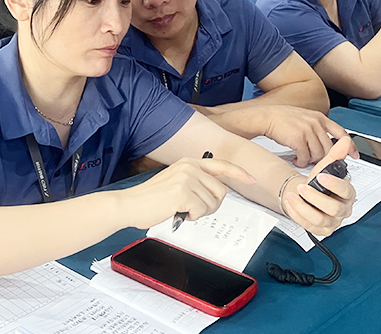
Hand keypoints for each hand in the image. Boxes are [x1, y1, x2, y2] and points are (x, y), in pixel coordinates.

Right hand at [121, 157, 255, 229]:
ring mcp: (187, 179)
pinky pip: (201, 211)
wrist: (128, 205)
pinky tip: (177, 212)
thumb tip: (215, 193)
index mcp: (189, 162)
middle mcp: (189, 167)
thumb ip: (195, 182)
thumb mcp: (175, 182)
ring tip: (180, 210)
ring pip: (212, 204)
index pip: (221, 165)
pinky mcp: (183, 193)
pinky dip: (191, 217)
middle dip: (211, 205)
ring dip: (199, 213)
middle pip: (220, 191)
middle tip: (192, 210)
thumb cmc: (149, 198)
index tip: (252, 179)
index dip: (239, 173)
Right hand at [261, 105, 357, 167]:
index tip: (354, 155)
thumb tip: (327, 141)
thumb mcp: (305, 117)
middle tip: (315, 160)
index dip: (350, 146)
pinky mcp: (298, 139)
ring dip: (311, 160)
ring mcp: (308, 131)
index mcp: (320, 117)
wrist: (266, 117)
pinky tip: (296, 159)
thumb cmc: (282, 119)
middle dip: (323, 158)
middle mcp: (316, 123)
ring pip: (318, 155)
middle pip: (329, 148)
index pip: (342, 133)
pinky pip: (305, 158)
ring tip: (303, 158)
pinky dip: (301, 162)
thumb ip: (317, 127)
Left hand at [281, 138, 355, 235]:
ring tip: (293, 196)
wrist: (310, 196)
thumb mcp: (326, 167)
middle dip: (315, 198)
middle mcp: (343, 209)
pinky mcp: (322, 230)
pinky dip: (298, 216)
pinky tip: (291, 205)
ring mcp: (333, 221)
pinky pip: (310, 227)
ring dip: (303, 207)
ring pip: (320, 219)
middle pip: (333, 208)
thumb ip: (336, 154)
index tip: (321, 176)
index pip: (346, 190)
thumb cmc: (320, 184)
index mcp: (348, 194)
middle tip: (302, 187)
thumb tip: (345, 141)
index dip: (334, 184)